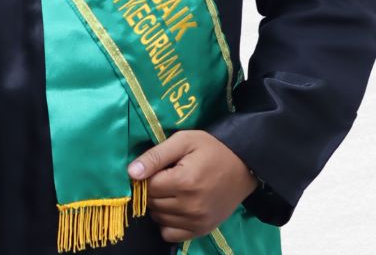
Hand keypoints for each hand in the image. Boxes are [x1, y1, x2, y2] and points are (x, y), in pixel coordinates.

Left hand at [127, 129, 259, 242]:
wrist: (244, 165)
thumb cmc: (212, 149)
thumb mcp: (184, 141)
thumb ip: (156, 156)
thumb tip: (131, 173)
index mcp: (184, 181)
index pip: (147, 187)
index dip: (146, 177)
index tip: (156, 169)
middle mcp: (190, 206)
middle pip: (152, 203)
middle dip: (152, 190)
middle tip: (166, 178)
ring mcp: (196, 221)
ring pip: (158, 219)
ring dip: (159, 206)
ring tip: (173, 191)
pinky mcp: (202, 229)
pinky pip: (170, 235)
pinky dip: (167, 223)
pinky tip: (176, 208)